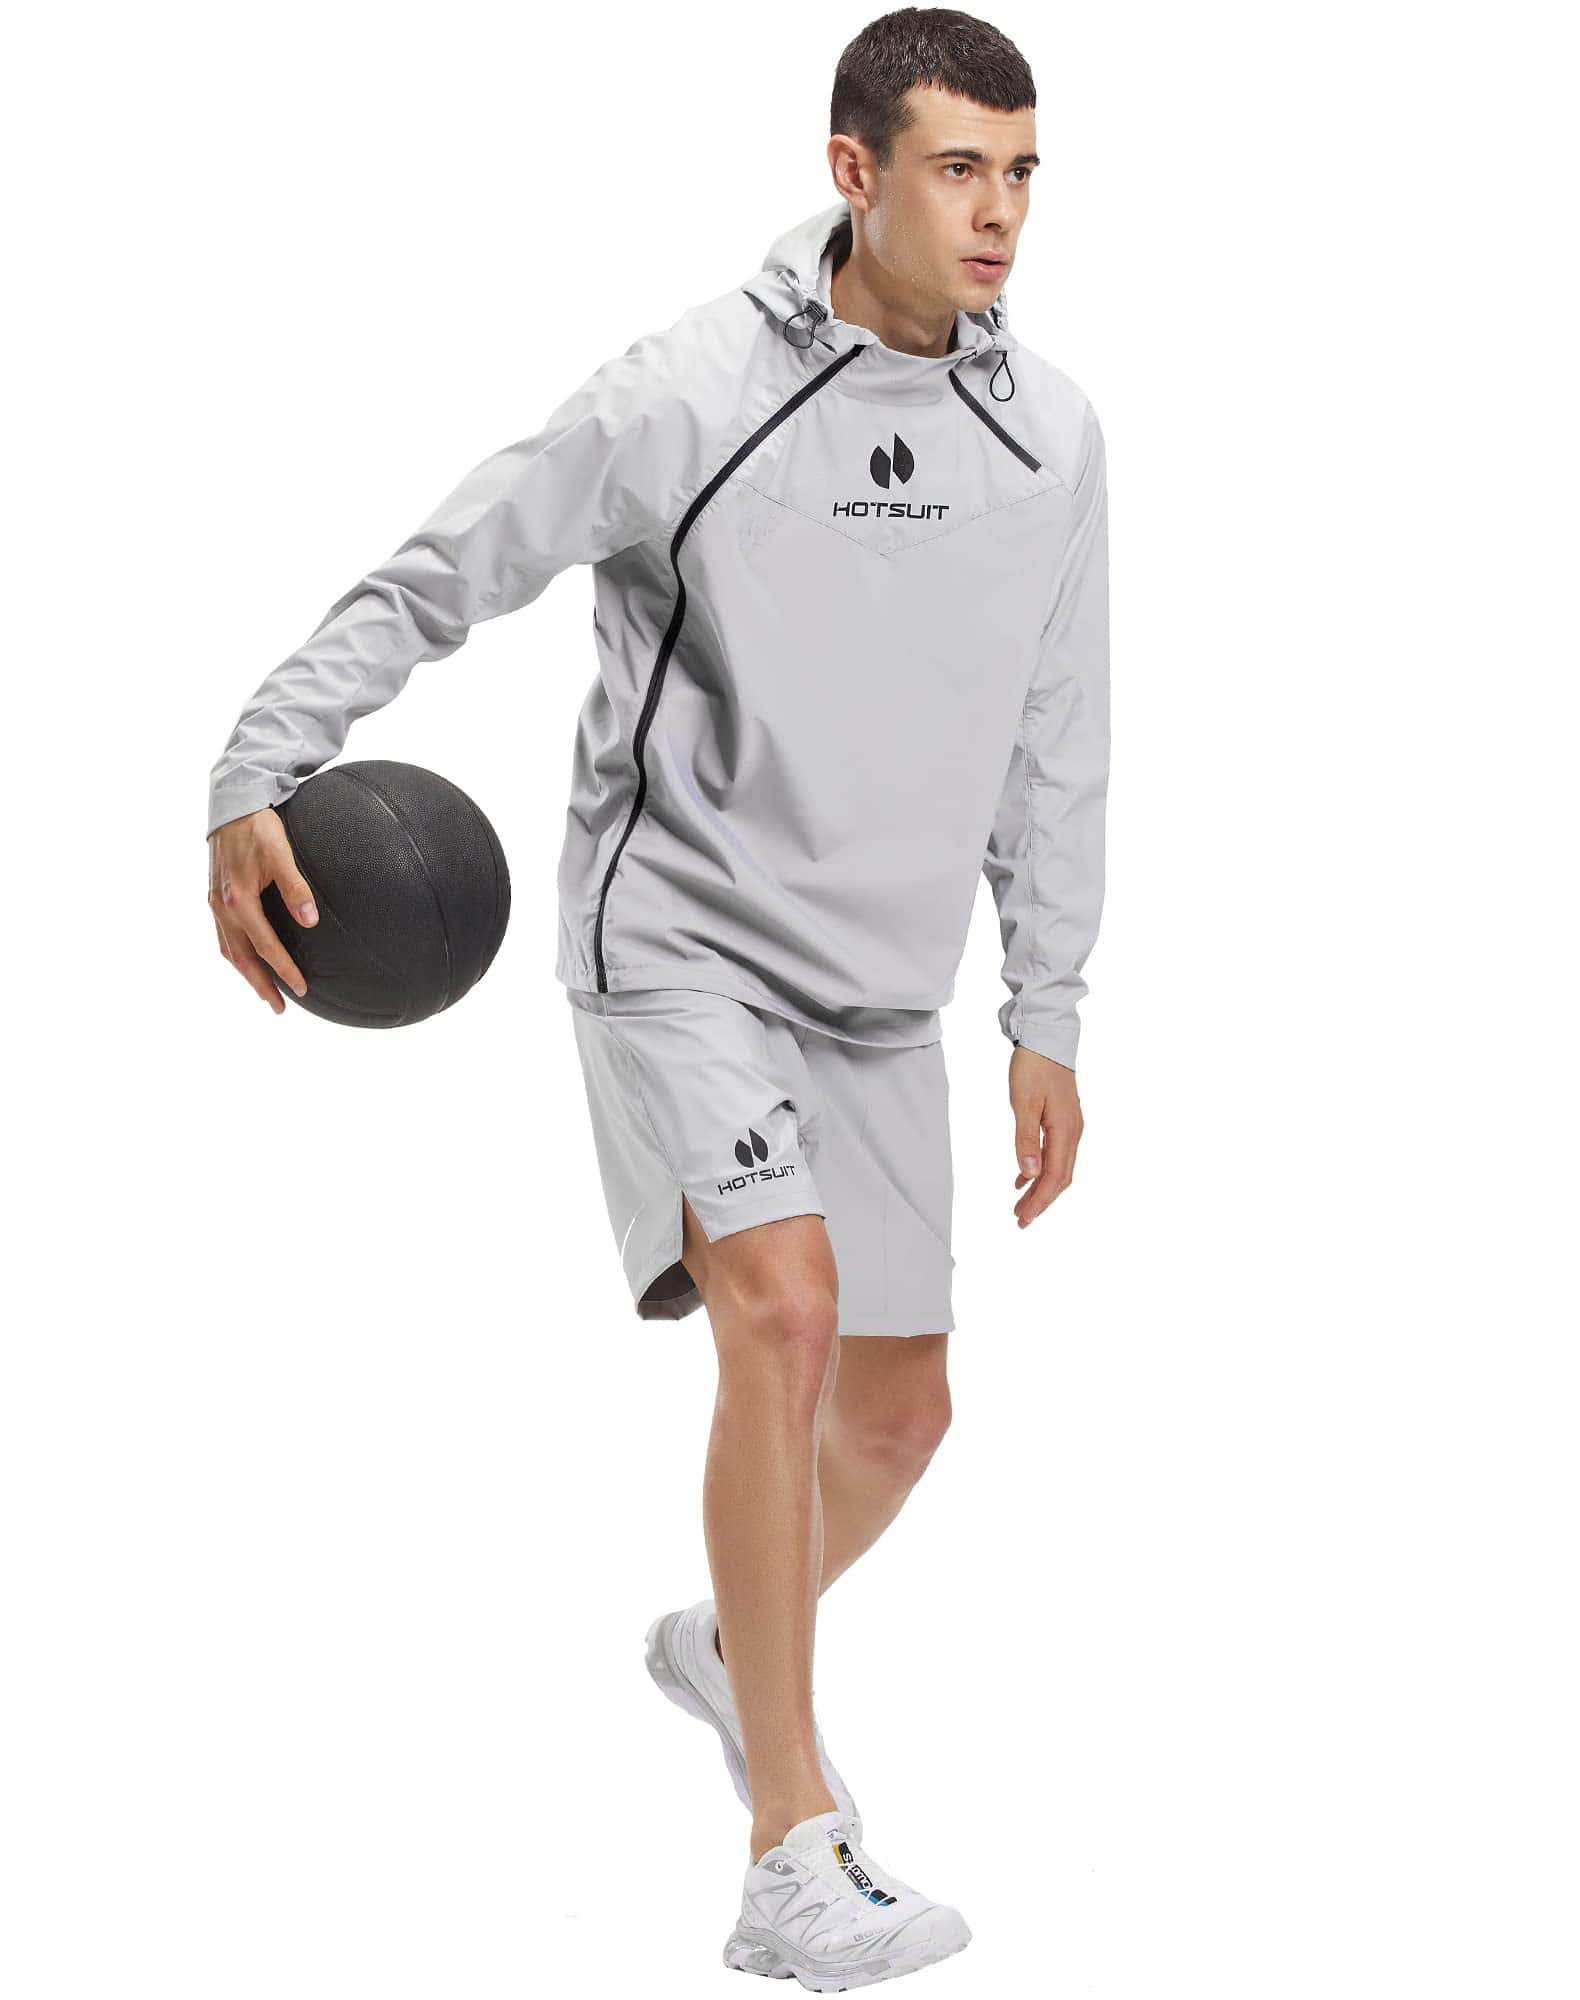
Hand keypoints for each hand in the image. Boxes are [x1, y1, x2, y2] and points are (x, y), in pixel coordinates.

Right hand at [207, 808, 317, 1012]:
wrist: (230, 804)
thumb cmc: (257, 827)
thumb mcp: (281, 853)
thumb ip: (296, 887)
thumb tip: (311, 921)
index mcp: (238, 900)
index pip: (264, 946)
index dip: (283, 969)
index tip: (301, 988)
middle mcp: (222, 906)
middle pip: (240, 957)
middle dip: (260, 984)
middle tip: (278, 1008)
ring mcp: (215, 902)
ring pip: (228, 948)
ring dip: (245, 973)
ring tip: (263, 991)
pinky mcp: (214, 895)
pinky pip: (222, 934)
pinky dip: (235, 953)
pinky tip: (247, 957)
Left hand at [1009, 1045, 1082, 1226]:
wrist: (1046, 1037)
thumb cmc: (1034, 1066)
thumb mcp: (1023, 1103)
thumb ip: (1026, 1139)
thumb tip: (1030, 1174)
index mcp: (1066, 1131)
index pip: (1056, 1177)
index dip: (1041, 1201)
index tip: (1025, 1218)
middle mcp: (1073, 1132)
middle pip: (1060, 1177)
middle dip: (1041, 1201)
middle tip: (1021, 1220)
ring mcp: (1070, 1126)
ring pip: (1058, 1167)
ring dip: (1040, 1188)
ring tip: (1020, 1206)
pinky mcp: (1063, 1120)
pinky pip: (1054, 1153)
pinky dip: (1039, 1169)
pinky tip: (1023, 1178)